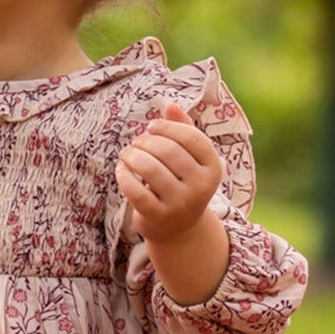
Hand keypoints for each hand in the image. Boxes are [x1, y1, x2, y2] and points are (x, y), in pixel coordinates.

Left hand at [116, 102, 222, 243]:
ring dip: (132, 155)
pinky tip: (121, 170)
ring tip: (126, 154)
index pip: (191, 136)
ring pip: (151, 169)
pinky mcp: (158, 217)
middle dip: (146, 141)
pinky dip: (124, 176)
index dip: (167, 127)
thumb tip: (170, 105)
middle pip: (168, 150)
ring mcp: (180, 204)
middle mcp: (201, 187)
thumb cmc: (181, 183)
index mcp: (213, 167)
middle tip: (135, 143)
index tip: (151, 128)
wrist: (178, 228)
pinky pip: (136, 191)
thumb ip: (183, 129)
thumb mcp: (189, 158)